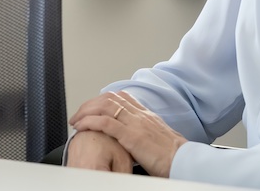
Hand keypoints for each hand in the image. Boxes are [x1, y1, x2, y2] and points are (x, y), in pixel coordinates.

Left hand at [70, 91, 187, 177]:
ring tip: (76, 120)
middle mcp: (140, 115)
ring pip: (104, 106)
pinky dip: (89, 122)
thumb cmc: (173, 156)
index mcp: (147, 115)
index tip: (93, 106)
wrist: (184, 161)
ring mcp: (135, 123)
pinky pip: (105, 123)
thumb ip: (146, 133)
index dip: (103, 99)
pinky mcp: (131, 136)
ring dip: (85, 111)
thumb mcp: (158, 139)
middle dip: (90, 104)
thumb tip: (138, 138)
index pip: (122, 97)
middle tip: (79, 114)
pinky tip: (81, 126)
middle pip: (109, 99)